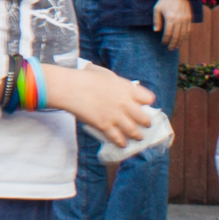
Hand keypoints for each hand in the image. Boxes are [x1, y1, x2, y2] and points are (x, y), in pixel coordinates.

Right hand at [40, 61, 156, 148]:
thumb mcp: (108, 75)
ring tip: (138, 137)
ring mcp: (115, 116)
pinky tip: (123, 144)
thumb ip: (119, 84)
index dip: (147, 103)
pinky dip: (122, 142)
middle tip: (146, 125)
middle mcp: (124, 103)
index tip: (145, 105)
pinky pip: (117, 138)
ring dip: (137, 136)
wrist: (71, 88)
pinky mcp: (104, 125)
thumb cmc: (86, 77)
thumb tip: (126, 88)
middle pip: (144, 118)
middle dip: (146, 123)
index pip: (148, 98)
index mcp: (126, 88)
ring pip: (133, 131)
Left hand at [153, 0, 193, 45]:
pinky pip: (188, 30)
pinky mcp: (190, 18)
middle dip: (173, 44)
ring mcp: (186, 19)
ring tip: (176, 48)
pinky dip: (186, 37)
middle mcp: (179, 20)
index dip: (165, 40)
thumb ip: (156, 20)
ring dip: (180, 42)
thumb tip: (156, 31)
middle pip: (177, 36)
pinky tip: (182, 40)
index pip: (168, 33)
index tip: (163, 43)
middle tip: (170, 49)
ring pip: (184, 34)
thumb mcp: (157, 8)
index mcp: (170, 18)